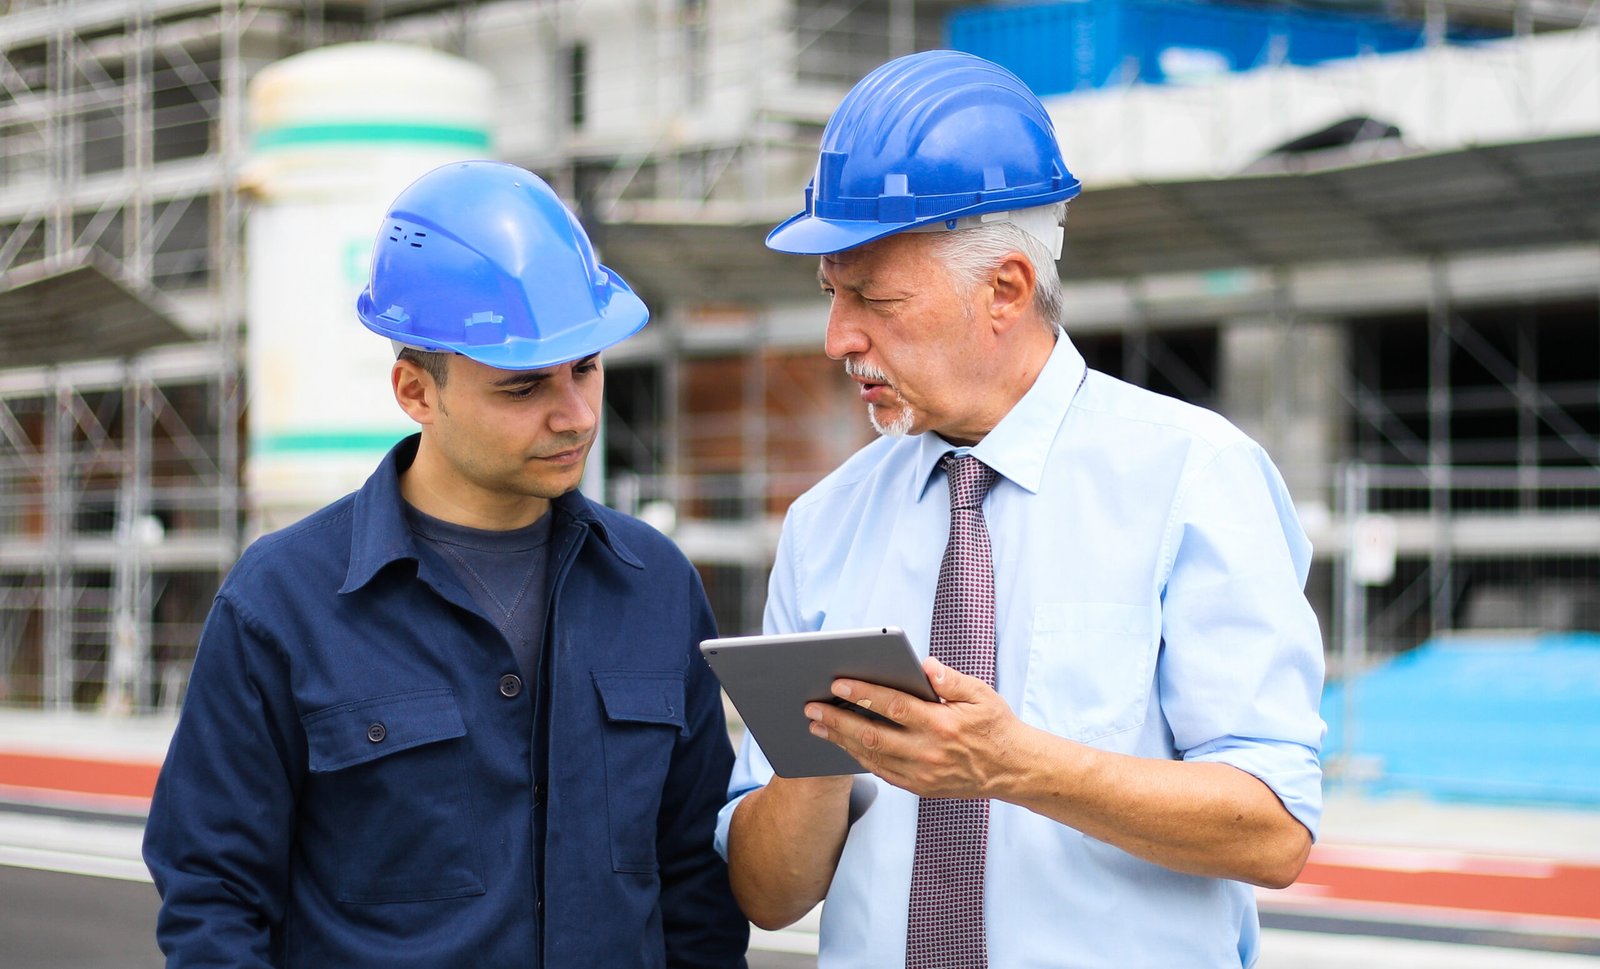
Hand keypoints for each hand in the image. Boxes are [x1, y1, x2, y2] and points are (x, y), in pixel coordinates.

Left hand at [804, 657, 1024, 799]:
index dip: (863, 694)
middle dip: (837, 719)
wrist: (1013, 770)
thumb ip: (950, 679)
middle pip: (872, 734)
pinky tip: (842, 744)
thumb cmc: (995, 725)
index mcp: (941, 724)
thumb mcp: (981, 694)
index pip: (893, 706)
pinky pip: (881, 772)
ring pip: (871, 756)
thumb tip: (923, 664)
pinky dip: (858, 757)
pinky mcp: (920, 787)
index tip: (837, 683)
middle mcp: (928, 752)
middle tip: (811, 706)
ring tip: (817, 724)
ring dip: (840, 740)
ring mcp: (922, 774)